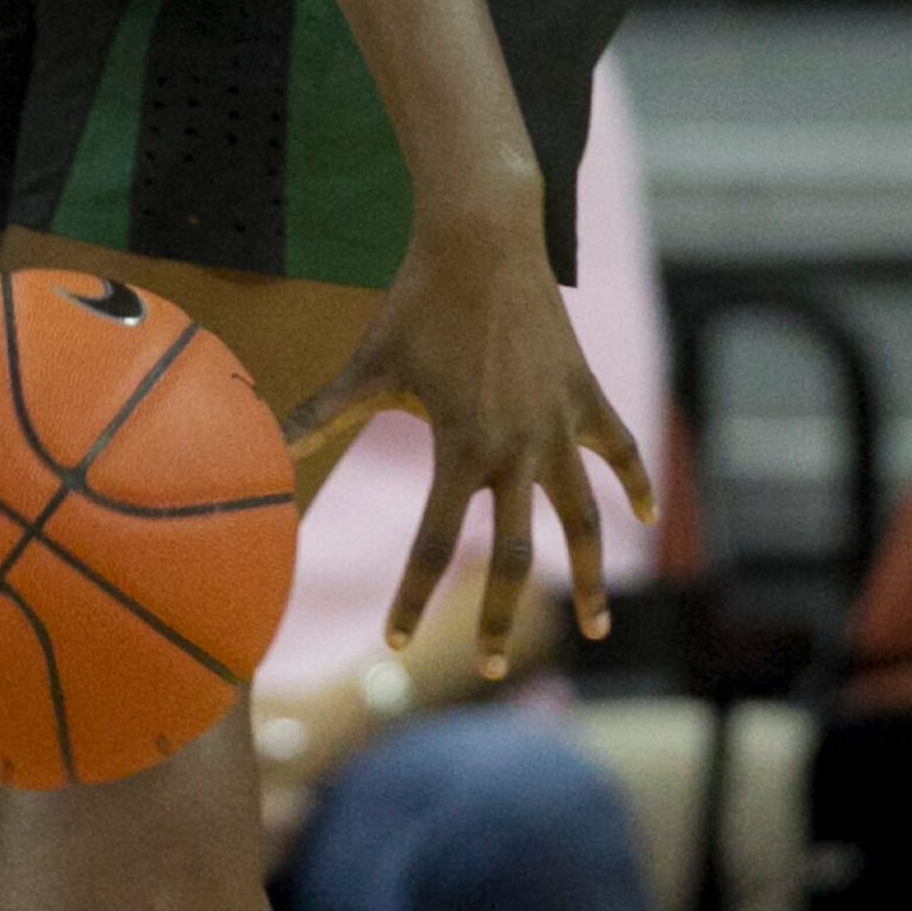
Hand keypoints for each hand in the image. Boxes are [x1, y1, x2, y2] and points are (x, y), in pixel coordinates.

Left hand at [283, 215, 651, 680]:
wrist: (482, 240)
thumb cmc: (415, 301)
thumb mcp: (366, 364)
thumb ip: (320, 414)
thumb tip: (265, 446)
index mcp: (460, 449)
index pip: (433, 544)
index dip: (414, 598)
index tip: (395, 643)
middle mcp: (517, 448)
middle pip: (515, 556)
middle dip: (500, 617)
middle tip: (493, 670)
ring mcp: (560, 425)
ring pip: (583, 520)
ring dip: (592, 576)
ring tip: (595, 629)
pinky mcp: (587, 396)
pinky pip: (620, 452)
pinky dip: (636, 485)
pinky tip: (646, 518)